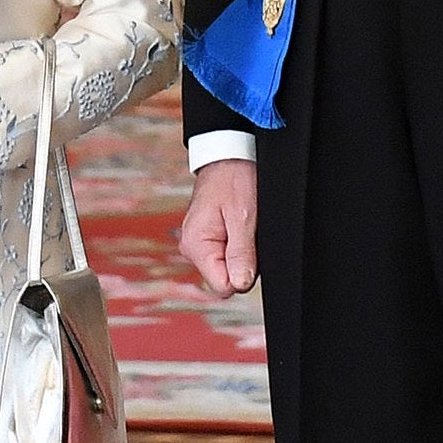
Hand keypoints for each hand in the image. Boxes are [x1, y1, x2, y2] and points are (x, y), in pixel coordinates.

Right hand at [180, 159, 257, 296]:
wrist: (228, 156)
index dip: (243, 274)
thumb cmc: (234, 180)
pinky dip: (238, 244)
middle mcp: (192, 248)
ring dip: (242, 251)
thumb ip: (241, 253)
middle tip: (247, 231)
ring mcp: (199, 244)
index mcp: (196, 245)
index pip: (223, 286)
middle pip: (225, 278)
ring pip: (228, 267)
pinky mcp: (207, 239)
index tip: (250, 248)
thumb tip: (240, 284)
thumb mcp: (243, 217)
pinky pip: (226, 255)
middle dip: (243, 261)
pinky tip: (239, 225)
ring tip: (243, 224)